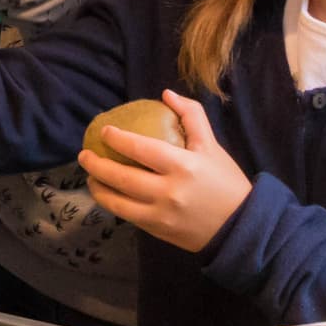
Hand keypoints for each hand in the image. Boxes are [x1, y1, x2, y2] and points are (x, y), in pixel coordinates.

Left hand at [79, 91, 255, 252]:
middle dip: (97, 165)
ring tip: (90, 177)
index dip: (118, 139)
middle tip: (84, 155)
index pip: (142, 149)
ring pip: (118, 202)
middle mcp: (169, 192)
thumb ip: (191, 116)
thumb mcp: (212, 146)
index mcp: (183, 166)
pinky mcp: (158, 231)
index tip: (105, 132)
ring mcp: (161, 215)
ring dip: (99, 189)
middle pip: (122, 177)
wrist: (240, 226)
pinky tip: (107, 194)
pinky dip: (113, 204)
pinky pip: (128, 216)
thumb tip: (166, 94)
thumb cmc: (225, 181)